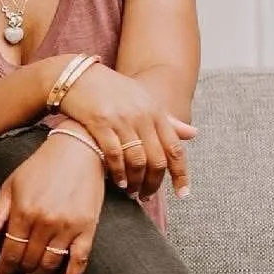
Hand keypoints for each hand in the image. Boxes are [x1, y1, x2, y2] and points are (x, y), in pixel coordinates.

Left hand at [0, 133, 105, 273]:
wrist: (78, 150)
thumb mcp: (11, 186)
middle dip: (21, 270)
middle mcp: (45, 222)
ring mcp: (68, 226)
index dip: (3, 271)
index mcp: (23, 211)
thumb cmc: (40, 167)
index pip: (9, 251)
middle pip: (29, 260)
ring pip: (50, 263)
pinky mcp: (88, 228)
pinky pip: (80, 260)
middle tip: (18, 272)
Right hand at [58, 63, 195, 200]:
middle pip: (157, 159)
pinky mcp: (100, 124)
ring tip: (131, 192)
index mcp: (156, 112)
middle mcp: (142, 116)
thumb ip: (168, 121)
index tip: (183, 193)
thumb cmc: (113, 91)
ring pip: (137, 160)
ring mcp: (121, 120)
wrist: (79, 77)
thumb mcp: (145, 102)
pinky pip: (114, 154)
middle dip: (154, 183)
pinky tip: (117, 182)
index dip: (181, 174)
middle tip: (147, 196)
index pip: (175, 149)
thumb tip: (194, 134)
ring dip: (136, 181)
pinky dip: (118, 172)